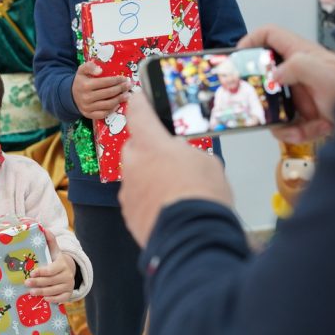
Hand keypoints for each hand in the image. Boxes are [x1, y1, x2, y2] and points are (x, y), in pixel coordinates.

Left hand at [24, 229, 75, 302]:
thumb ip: (50, 240)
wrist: (69, 271)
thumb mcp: (54, 250)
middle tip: (26, 283)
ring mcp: (69, 285)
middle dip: (37, 283)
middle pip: (50, 281)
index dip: (41, 272)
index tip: (31, 273)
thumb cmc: (56, 261)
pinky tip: (44, 299)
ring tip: (31, 292)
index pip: (51, 269)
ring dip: (42, 292)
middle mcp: (67, 275)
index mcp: (62, 264)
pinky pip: (61, 298)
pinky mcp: (68, 294)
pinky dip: (53, 299)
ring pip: (54, 290)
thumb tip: (43, 228)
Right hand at [72, 61, 131, 119]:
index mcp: (85, 85)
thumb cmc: (81, 81)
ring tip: (127, 95)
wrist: (71, 95)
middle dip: (121, 89)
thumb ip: (90, 66)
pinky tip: (118, 104)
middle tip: (129, 85)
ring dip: (120, 99)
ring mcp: (88, 107)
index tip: (124, 78)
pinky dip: (112, 109)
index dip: (117, 80)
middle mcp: (86, 97)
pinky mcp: (89, 115)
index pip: (105, 82)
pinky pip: (103, 114)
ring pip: (108, 104)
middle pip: (109, 93)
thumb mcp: (82, 70)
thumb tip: (100, 70)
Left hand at [118, 92, 232, 245]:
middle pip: (136, 147)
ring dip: (149, 177)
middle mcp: (133, 163)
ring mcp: (127, 188)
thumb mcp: (206, 162)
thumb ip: (186, 153)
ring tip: (173, 190)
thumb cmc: (202, 195)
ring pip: (136, 174)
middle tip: (170, 160)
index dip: (139, 103)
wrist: (191, 236)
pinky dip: (148, 199)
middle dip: (149, 150)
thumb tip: (180, 157)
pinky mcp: (128, 211)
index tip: (137, 97)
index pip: (139, 113)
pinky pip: (136, 197)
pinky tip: (167, 208)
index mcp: (151, 144)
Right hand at [238, 25, 334, 142]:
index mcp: (302, 55)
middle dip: (259, 95)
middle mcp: (299, 73)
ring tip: (296, 128)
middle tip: (254, 105)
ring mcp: (301, 94)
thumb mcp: (328, 76)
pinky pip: (287, 124)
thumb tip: (273, 75)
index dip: (250, 42)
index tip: (238, 60)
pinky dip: (296, 132)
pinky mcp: (306, 114)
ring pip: (272, 106)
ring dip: (280, 122)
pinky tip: (312, 131)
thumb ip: (299, 67)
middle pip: (264, 77)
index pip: (269, 36)